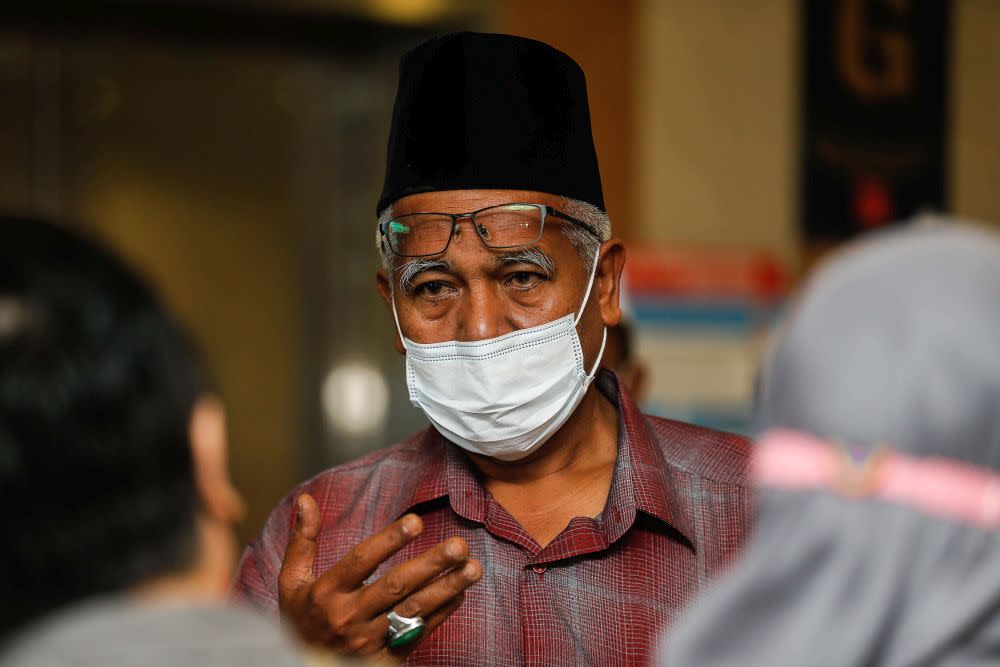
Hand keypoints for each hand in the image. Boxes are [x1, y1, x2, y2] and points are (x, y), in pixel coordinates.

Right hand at [278, 493, 481, 657]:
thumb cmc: (300, 619)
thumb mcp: (292, 582)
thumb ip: (303, 541)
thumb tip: (307, 499)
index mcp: (327, 593)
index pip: (361, 562)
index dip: (388, 541)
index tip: (416, 521)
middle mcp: (349, 617)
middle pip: (395, 587)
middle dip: (430, 565)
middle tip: (459, 545)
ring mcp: (369, 639)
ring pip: (413, 610)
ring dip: (446, 588)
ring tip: (473, 568)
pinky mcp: (386, 657)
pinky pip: (419, 632)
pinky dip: (443, 612)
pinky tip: (461, 592)